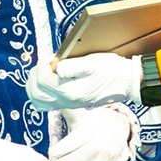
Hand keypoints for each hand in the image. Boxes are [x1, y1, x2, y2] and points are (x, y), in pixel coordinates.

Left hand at [26, 53, 142, 111]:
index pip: (43, 81)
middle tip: (45, 63)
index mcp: (70, 92)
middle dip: (35, 74)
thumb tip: (57, 68)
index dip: (42, 65)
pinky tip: (47, 81)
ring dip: (34, 84)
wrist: (126, 82)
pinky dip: (40, 92)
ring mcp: (67, 104)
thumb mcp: (91, 63)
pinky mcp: (69, 102)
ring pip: (38, 100)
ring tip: (43, 71)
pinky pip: (46, 103)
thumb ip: (70, 66)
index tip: (52, 56)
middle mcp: (66, 101)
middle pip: (36, 93)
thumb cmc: (111, 71)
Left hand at [46, 107, 137, 160]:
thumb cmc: (95, 120)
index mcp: (94, 129)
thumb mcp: (82, 112)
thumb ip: (67, 110)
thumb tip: (49, 100)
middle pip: (79, 159)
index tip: (51, 152)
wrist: (119, 127)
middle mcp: (102, 144)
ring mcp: (106, 159)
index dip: (62, 148)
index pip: (76, 140)